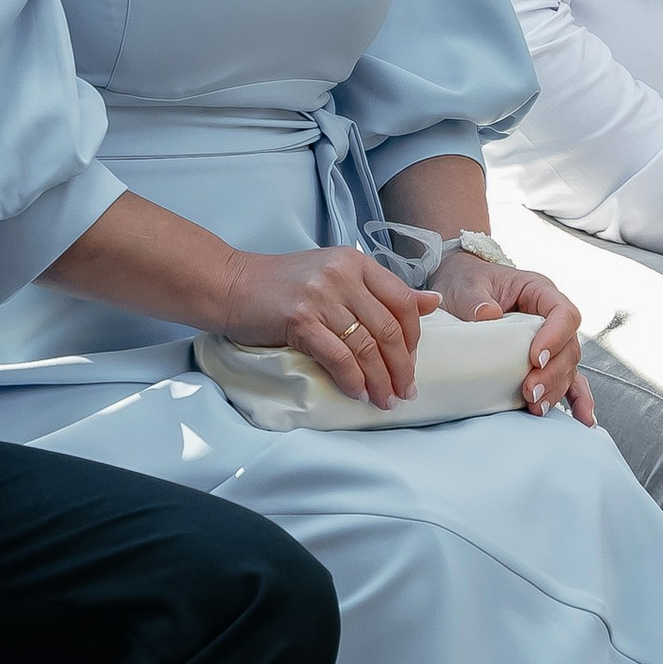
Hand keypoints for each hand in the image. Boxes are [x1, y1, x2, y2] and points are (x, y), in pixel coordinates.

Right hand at [217, 241, 434, 405]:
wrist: (231, 284)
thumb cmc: (282, 284)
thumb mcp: (336, 276)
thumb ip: (380, 290)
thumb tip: (431, 302)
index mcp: (356, 263)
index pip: (402, 302)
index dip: (414, 338)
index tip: (410, 363)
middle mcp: (342, 275)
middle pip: (388, 328)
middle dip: (401, 367)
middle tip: (405, 392)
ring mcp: (321, 296)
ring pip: (366, 346)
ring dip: (379, 380)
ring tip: (384, 400)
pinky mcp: (299, 319)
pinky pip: (338, 357)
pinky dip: (352, 380)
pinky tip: (357, 393)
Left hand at [432, 241, 596, 423]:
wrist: (457, 287)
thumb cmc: (465, 280)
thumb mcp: (465, 285)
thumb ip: (475, 299)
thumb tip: (488, 315)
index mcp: (540, 292)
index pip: (563, 314)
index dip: (555, 337)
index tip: (534, 358)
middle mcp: (550, 318)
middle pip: (569, 347)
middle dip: (552, 372)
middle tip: (529, 391)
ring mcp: (550, 342)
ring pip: (567, 368)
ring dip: (555, 390)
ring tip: (536, 407)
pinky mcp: (542, 362)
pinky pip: (567, 381)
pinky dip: (575, 400)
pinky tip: (582, 419)